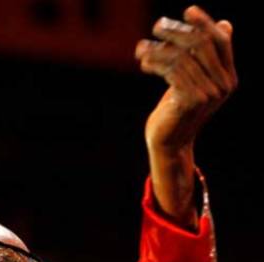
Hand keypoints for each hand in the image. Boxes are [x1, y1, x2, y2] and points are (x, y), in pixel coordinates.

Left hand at [137, 5, 236, 150]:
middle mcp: (223, 84)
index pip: (221, 41)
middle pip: (201, 45)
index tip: (189, 10)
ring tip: (140, 49)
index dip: (205, 23)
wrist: (168, 142)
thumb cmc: (176, 109)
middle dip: (177, 32)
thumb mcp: (193, 80)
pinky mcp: (191, 101)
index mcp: (227, 77)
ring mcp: (209, 93)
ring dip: (158, 49)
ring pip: (182, 57)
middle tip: (156, 26)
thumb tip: (225, 23)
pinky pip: (172, 72)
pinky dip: (155, 64)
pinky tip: (143, 63)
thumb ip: (205, 58)